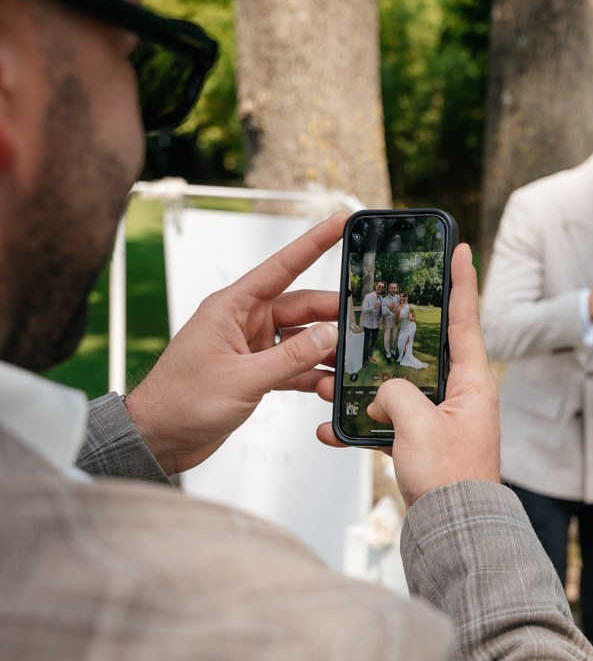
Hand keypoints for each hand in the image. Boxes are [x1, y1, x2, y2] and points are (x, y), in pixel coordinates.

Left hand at [125, 212, 345, 475]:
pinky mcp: (257, 371)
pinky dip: (313, 374)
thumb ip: (291, 358)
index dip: (314, 243)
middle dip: (334, 314)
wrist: (158, 438)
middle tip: (367, 319)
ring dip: (325, 351)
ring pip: (303, 338)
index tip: (340, 222)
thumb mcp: (243, 379)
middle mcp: (244, 321)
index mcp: (232, 307)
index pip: (282, 267)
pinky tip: (332, 384)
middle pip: (302, 307)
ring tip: (351, 360)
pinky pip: (295, 364)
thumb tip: (330, 335)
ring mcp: (252, 346)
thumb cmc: (181, 402)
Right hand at [318, 244, 500, 506]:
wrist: (454, 533)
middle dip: (386, 339)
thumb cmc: (449, 477)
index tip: (462, 248)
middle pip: (419, 352)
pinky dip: (358, 428)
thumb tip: (381, 395)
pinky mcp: (422, 446)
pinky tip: (328, 431)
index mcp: (472, 383)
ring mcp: (440, 421)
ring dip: (359, 387)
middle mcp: (459, 396)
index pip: (466, 319)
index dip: (462, 281)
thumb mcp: (417, 423)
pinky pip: (385, 426)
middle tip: (365, 315)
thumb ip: (395, 393)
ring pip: (394, 390)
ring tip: (326, 380)